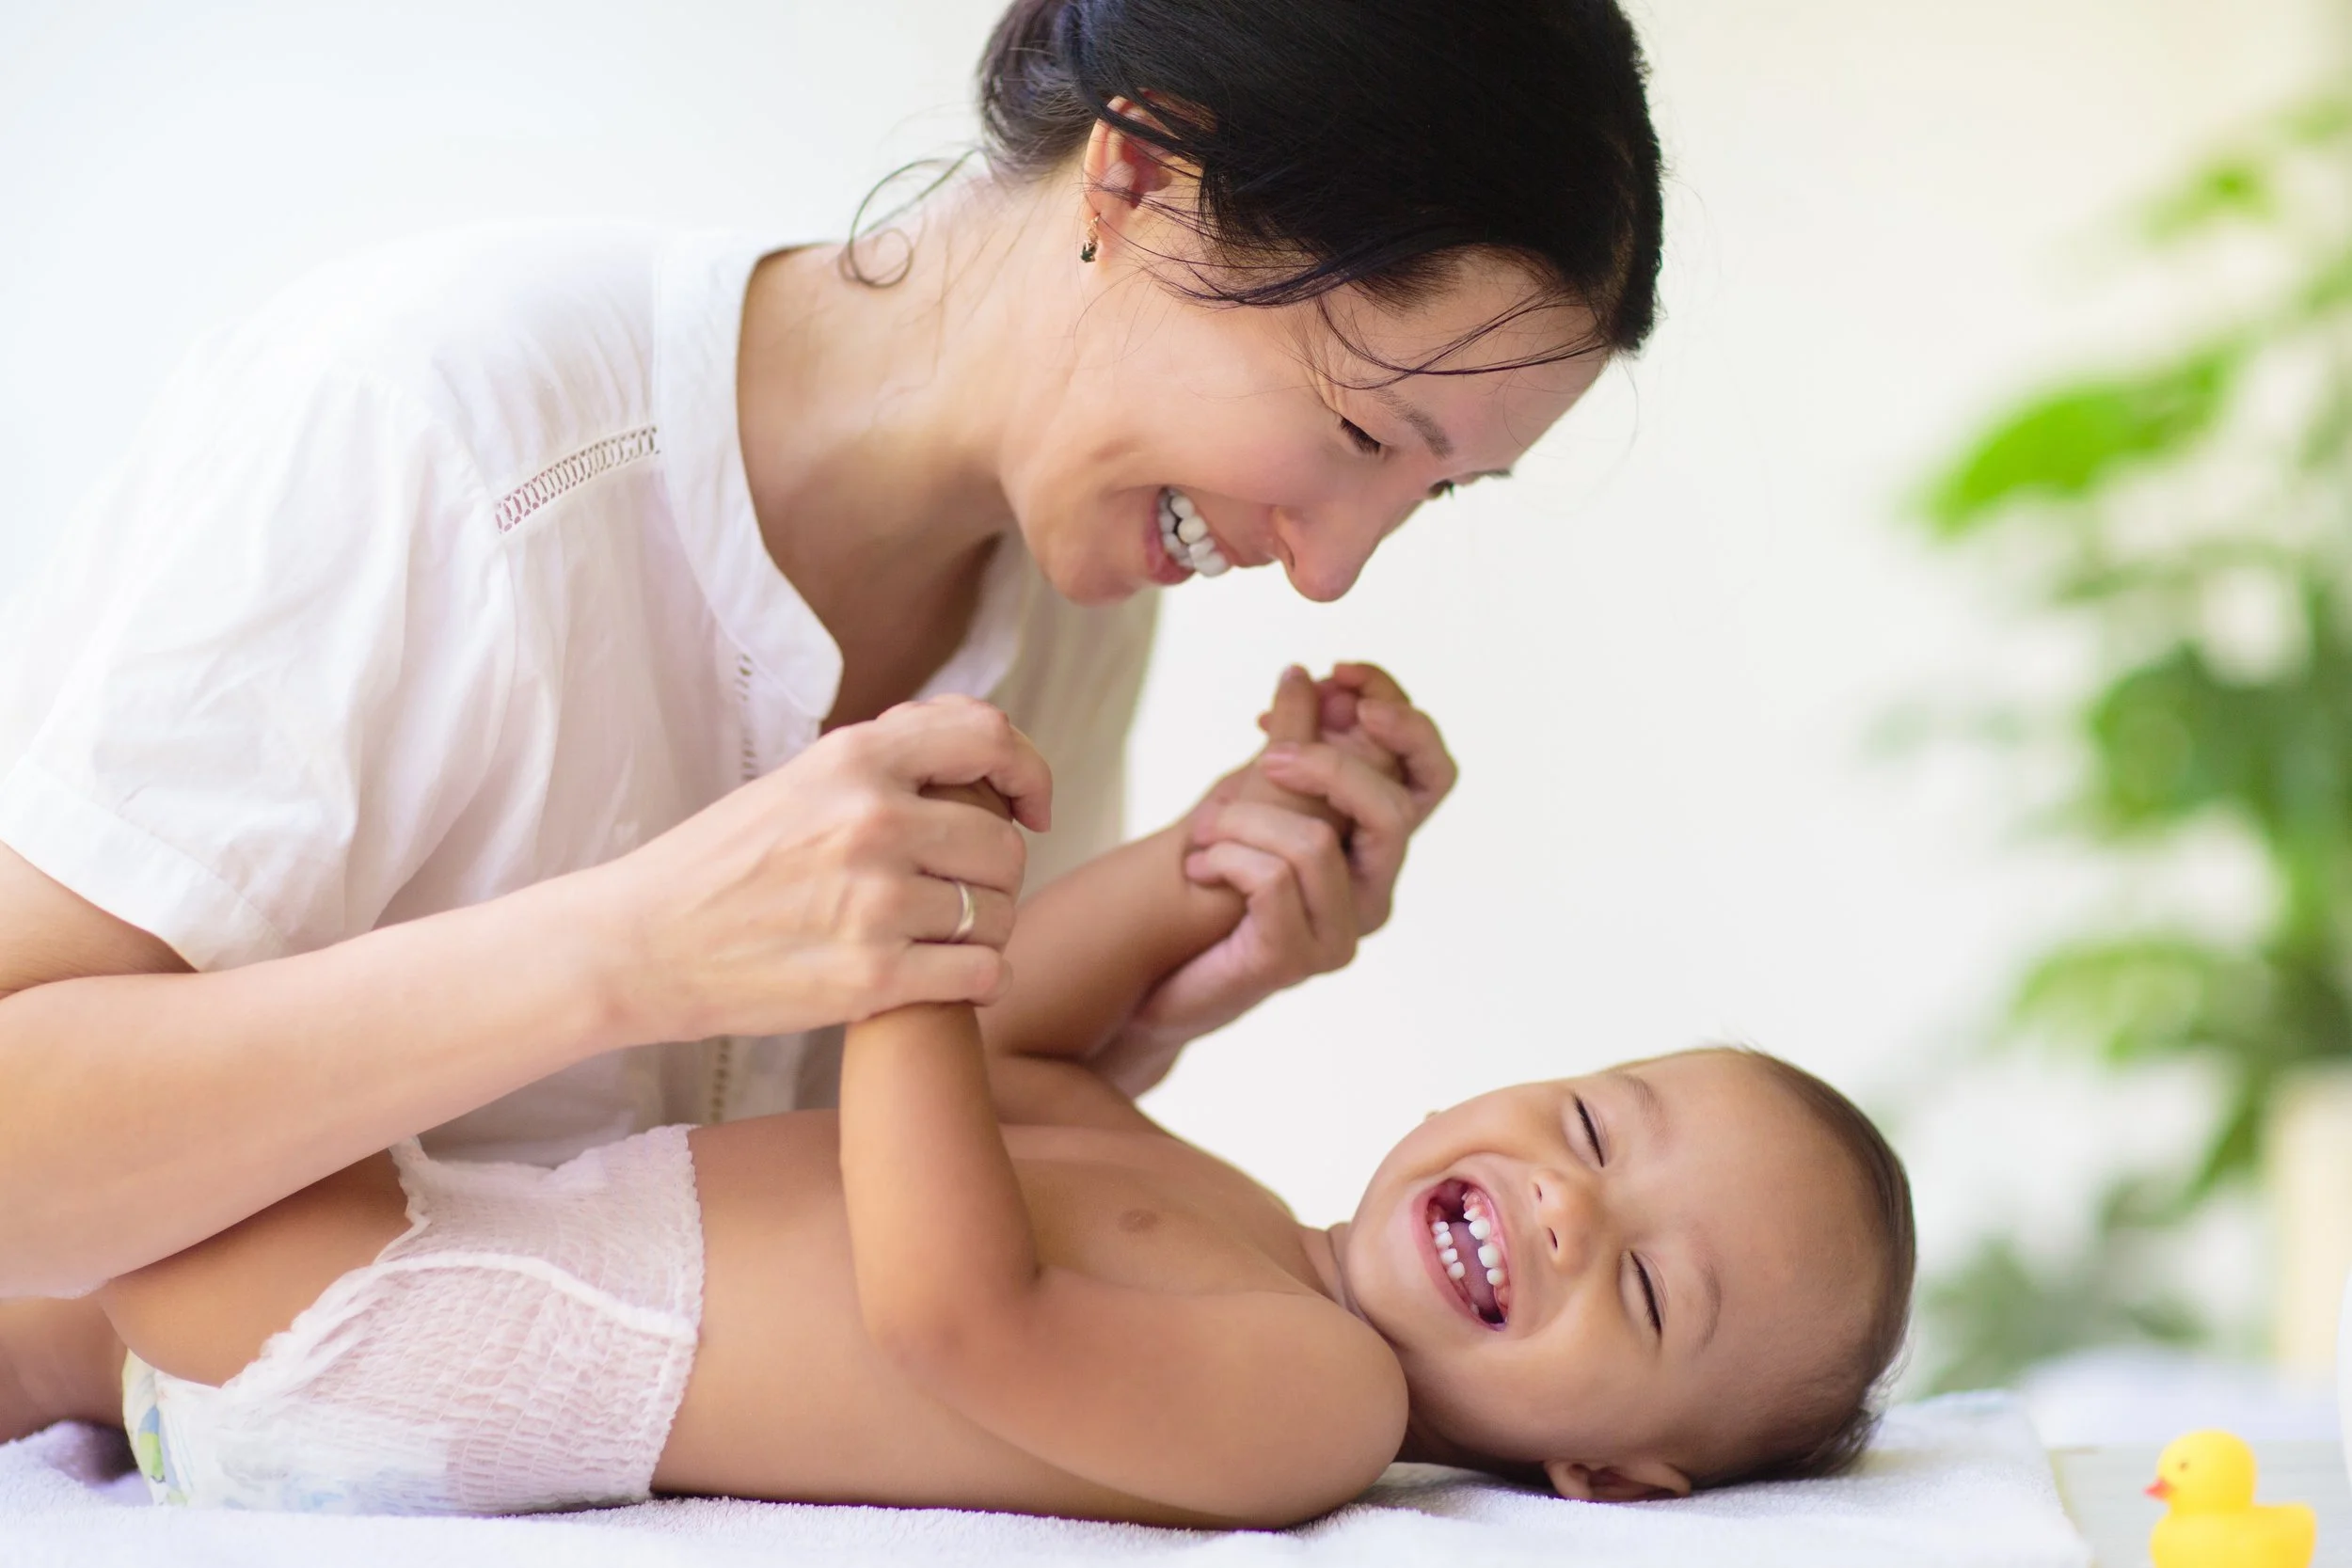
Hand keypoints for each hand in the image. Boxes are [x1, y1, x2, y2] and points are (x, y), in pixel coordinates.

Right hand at [583, 695, 1052, 1044]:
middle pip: (1005, 845)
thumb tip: (979, 743)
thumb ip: (887, 760)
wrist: (639, 945)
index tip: (1031, 809)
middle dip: (998, 875)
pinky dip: (980, 981)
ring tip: (944, 938)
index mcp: (855, 760)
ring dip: (987, 932)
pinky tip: (951, 979)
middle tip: (963, 894)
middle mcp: (872, 821)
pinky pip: (982, 975)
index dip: (1031, 773)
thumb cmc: (722, 865)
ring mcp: (874, 903)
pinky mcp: (871, 980)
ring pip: (999, 915)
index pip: (990, 737)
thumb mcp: (800, 781)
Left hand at [1105, 663, 1455, 1070]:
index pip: (1433, 775)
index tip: (1340, 673)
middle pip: (1393, 808)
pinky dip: (1224, 857)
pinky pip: (1270, 882)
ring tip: (1204, 831)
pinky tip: (1201, 866)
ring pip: (1314, 843)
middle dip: (1325, 764)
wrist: (1159, 958)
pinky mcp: (1295, 961)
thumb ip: (1292, 741)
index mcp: (1375, 840)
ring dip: (1242, 818)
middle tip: (1265, 754)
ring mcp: (1340, 932)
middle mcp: (1374, 888)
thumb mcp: (1255, 790)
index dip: (1403, 719)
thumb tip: (1308, 676)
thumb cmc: (1214, 870)